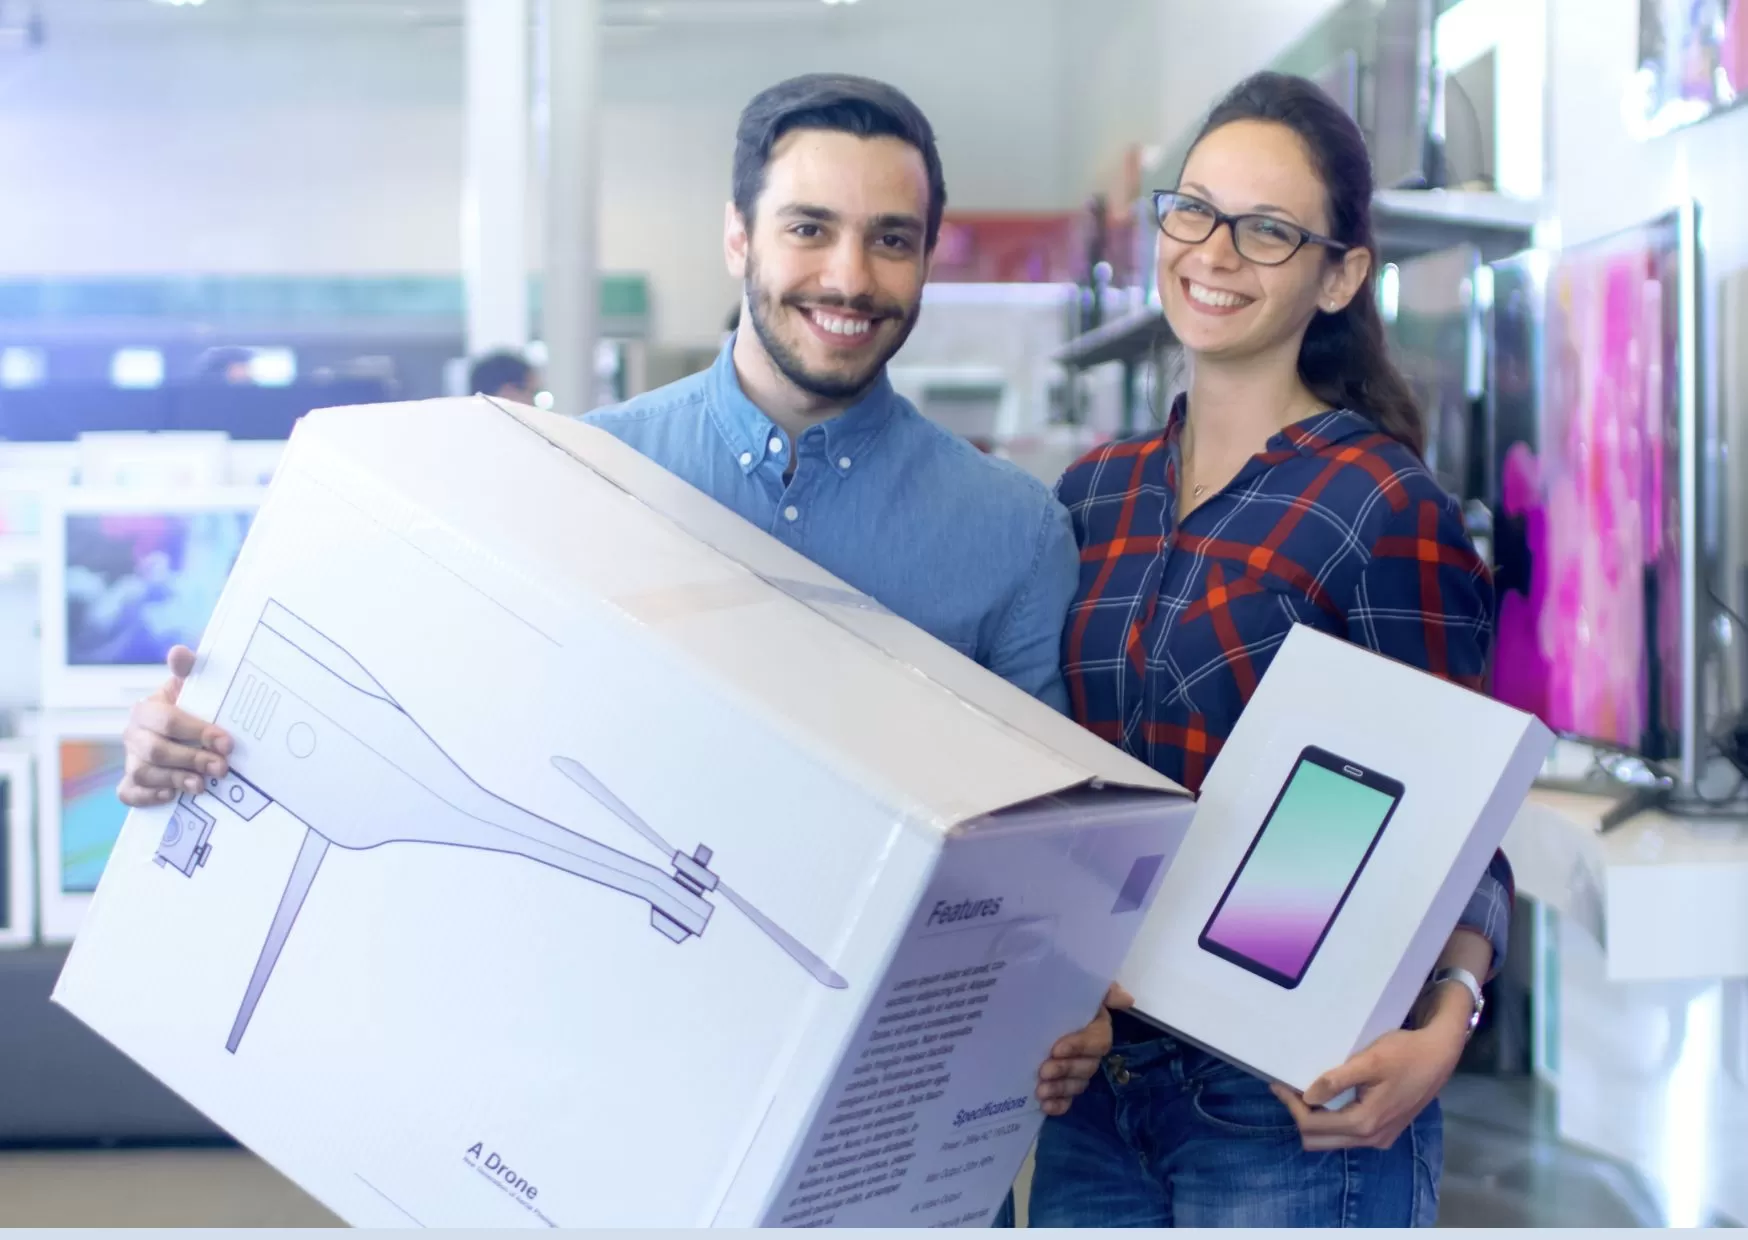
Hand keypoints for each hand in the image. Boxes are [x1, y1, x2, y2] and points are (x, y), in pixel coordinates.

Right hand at [117, 646, 233, 807]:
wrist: (182, 733)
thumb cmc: (189, 708)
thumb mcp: (192, 688)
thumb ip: (189, 669)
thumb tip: (179, 651)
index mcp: (147, 709)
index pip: (168, 720)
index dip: (198, 732)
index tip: (226, 742)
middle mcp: (134, 734)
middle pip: (156, 750)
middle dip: (191, 759)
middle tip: (221, 767)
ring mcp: (130, 759)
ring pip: (143, 773)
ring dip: (175, 780)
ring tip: (201, 785)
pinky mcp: (131, 783)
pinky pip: (128, 793)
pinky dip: (147, 797)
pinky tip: (171, 795)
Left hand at [1035, 983, 1132, 1116]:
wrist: (1023, 1004)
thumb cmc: (1053, 991)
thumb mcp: (1075, 982)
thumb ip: (1101, 989)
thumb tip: (1126, 1000)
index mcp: (1095, 1025)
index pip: (1097, 1040)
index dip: (1079, 1046)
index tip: (1057, 1049)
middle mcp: (1089, 1050)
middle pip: (1087, 1066)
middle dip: (1066, 1070)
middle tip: (1044, 1071)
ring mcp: (1077, 1068)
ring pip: (1078, 1084)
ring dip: (1061, 1089)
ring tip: (1041, 1091)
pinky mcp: (1063, 1083)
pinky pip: (1068, 1098)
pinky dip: (1059, 1105)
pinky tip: (1046, 1107)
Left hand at [1268, 989, 1469, 1150]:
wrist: (1439, 1056)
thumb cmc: (1405, 1053)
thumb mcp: (1369, 1060)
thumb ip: (1337, 1080)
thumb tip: (1307, 1095)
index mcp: (1365, 1122)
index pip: (1313, 1126)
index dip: (1291, 1106)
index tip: (1279, 1083)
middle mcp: (1372, 1138)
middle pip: (1319, 1141)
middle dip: (1299, 1116)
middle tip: (1288, 1088)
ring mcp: (1379, 1138)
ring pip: (1332, 1141)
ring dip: (1314, 1120)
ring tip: (1303, 1091)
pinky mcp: (1384, 1132)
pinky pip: (1347, 1135)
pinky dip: (1331, 1121)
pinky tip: (1327, 1098)